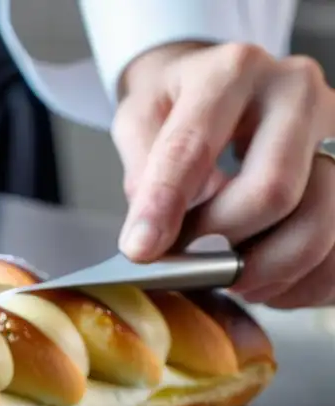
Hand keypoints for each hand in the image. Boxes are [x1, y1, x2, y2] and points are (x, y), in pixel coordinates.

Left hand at [113, 42, 334, 307]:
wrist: (229, 83)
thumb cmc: (182, 102)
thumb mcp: (141, 116)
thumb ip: (142, 172)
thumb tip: (154, 237)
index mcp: (233, 72)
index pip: (193, 148)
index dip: (164, 206)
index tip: (140, 250)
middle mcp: (297, 94)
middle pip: (272, 192)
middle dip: (222, 244)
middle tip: (192, 262)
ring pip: (317, 228)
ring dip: (265, 272)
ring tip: (231, 278)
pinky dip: (300, 281)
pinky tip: (269, 280)